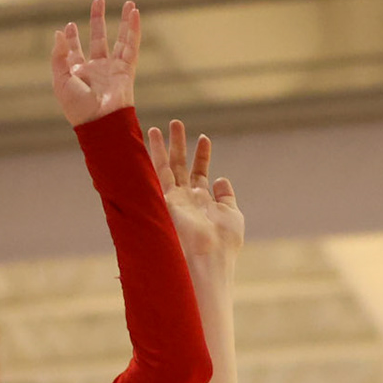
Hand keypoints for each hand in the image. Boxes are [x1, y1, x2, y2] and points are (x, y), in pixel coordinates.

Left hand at [51, 0, 139, 126]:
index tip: (69, 25)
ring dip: (124, 21)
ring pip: (120, 40)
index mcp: (78, 73)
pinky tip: (135, 14)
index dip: (71, 38)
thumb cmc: (77, 107)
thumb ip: (58, 56)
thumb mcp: (61, 80)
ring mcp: (113, 69)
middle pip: (98, 39)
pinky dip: (134, 30)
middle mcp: (96, 69)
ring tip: (129, 3)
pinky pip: (131, 46)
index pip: (74, 50)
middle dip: (98, 20)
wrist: (100, 122)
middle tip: (98, 1)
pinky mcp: (127, 70)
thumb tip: (58, 32)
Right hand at [148, 120, 242, 263]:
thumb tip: (222, 179)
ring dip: (166, 144)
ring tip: (167, 124)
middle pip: (181, 166)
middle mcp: (185, 200)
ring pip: (167, 166)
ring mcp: (173, 199)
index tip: (204, 138)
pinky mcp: (162, 199)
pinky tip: (151, 135)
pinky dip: (154, 153)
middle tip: (176, 123)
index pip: (199, 174)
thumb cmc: (223, 245)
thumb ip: (226, 196)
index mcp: (201, 203)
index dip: (201, 156)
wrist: (208, 259)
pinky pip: (156, 172)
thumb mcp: (232, 215)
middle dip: (179, 144)